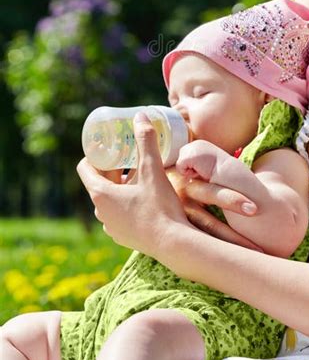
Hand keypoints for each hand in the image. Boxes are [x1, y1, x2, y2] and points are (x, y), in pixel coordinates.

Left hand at [77, 112, 190, 255]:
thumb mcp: (153, 170)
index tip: (110, 147)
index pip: (85, 168)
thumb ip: (146, 141)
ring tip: (139, 176)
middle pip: (98, 183)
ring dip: (120, 186)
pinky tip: (145, 198)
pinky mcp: (122, 236)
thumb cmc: (160, 207)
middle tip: (129, 157)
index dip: (95, 155)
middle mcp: (100, 211)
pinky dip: (127, 202)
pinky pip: (118, 213)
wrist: (173, 243)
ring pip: (109, 199)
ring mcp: (110, 226)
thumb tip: (141, 116)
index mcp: (100, 194)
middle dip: (113, 169)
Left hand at [176, 139, 234, 181]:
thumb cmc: (219, 173)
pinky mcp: (189, 156)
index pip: (186, 154)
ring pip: (180, 162)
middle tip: (203, 169)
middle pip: (181, 157)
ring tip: (202, 170)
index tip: (204, 168)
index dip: (192, 165)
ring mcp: (192, 148)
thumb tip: (182, 167)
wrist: (228, 172)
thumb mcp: (206, 162)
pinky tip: (200, 172)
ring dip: (189, 170)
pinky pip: (180, 167)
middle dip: (189, 166)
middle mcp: (195, 143)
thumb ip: (196, 160)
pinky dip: (188, 173)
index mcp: (200, 144)